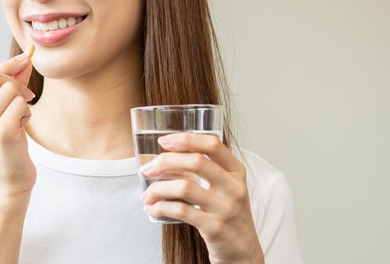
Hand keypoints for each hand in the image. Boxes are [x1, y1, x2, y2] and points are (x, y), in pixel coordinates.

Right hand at [0, 51, 36, 196]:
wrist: (7, 184)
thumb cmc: (4, 148)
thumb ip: (7, 86)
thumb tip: (24, 58)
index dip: (6, 67)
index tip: (25, 59)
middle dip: (15, 83)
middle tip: (26, 97)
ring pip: (10, 90)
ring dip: (22, 102)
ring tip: (19, 119)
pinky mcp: (2, 132)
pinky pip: (21, 104)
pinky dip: (26, 112)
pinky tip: (22, 128)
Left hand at [139, 133, 263, 263]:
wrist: (243, 250)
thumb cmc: (228, 214)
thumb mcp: (228, 187)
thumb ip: (208, 169)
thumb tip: (168, 156)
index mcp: (236, 172)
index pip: (213, 144)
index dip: (186, 139)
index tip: (164, 141)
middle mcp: (234, 187)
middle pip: (196, 162)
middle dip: (164, 162)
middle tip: (147, 169)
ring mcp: (225, 208)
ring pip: (185, 187)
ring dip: (158, 188)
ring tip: (146, 194)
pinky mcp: (214, 227)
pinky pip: (181, 211)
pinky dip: (161, 207)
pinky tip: (152, 208)